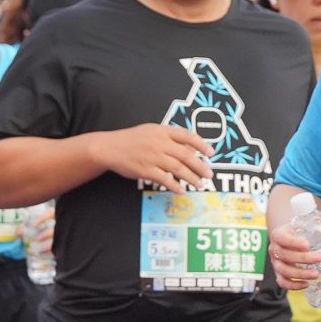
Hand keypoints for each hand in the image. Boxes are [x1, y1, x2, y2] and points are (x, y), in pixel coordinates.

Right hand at [89, 123, 213, 191]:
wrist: (110, 148)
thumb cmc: (133, 139)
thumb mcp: (152, 131)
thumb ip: (171, 137)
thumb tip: (191, 147)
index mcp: (162, 131)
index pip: (187, 136)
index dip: (202, 145)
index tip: (211, 153)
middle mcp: (159, 143)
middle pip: (186, 155)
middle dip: (200, 166)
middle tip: (209, 174)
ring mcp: (152, 157)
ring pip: (178, 168)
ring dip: (191, 178)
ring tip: (199, 184)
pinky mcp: (145, 170)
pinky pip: (164, 179)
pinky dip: (175, 185)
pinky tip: (181, 190)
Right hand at [267, 215, 320, 290]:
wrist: (292, 237)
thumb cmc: (303, 229)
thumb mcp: (313, 220)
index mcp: (280, 233)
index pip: (281, 237)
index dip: (292, 242)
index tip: (307, 245)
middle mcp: (275, 248)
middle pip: (284, 255)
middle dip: (302, 259)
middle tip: (320, 258)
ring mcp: (276, 262)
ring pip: (283, 271)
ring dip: (299, 274)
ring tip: (316, 274)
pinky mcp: (279, 274)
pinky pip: (282, 282)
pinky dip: (293, 286)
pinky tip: (306, 285)